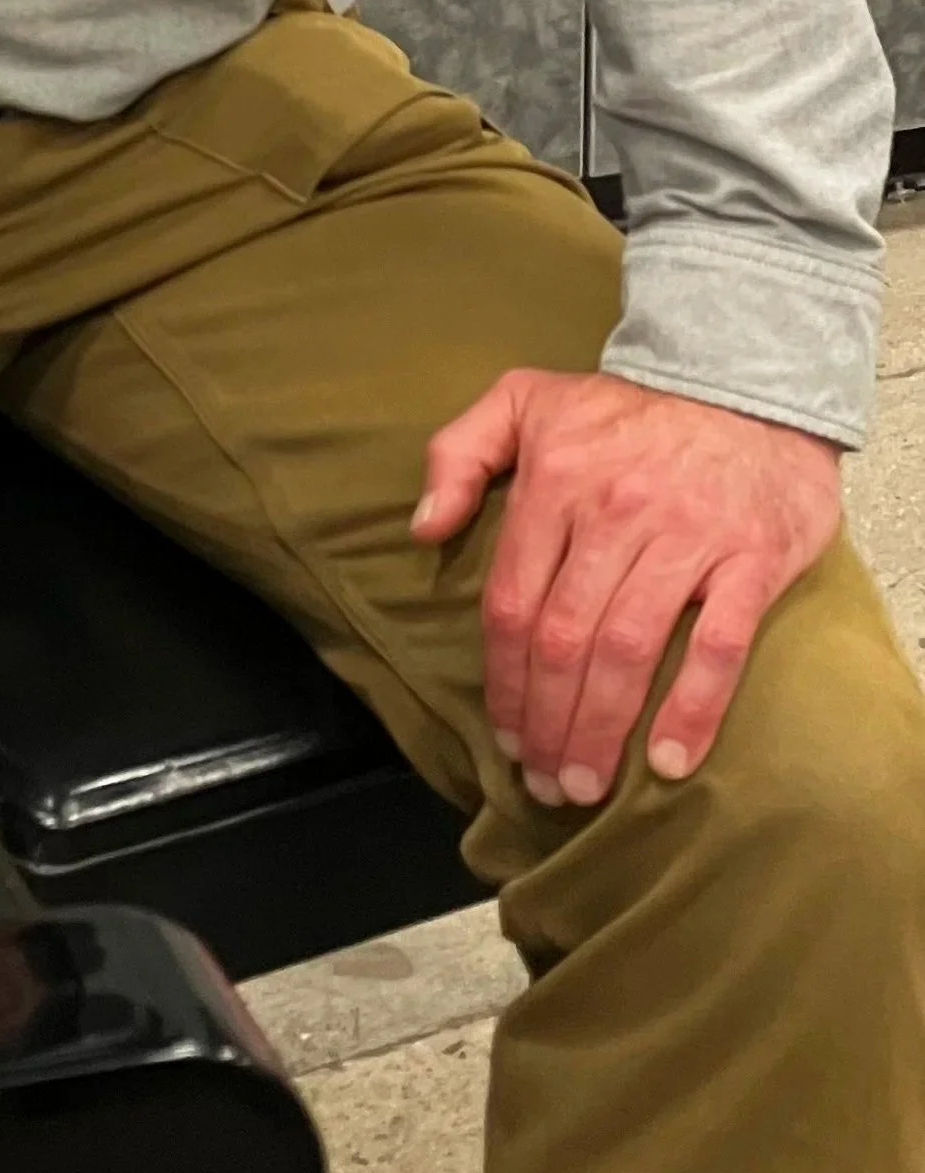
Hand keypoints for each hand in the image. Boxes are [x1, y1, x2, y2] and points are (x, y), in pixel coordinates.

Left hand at [412, 366, 842, 806]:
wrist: (747, 386)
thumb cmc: (627, 409)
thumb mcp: (526, 397)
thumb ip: (461, 453)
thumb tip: (423, 528)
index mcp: (556, 480)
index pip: (512, 600)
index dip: (502, 678)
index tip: (503, 734)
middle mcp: (614, 513)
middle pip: (563, 639)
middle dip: (546, 721)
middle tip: (544, 781)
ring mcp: (685, 540)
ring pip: (626, 651)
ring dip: (600, 729)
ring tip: (584, 786)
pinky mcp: (749, 561)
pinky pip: (717, 646)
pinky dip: (692, 707)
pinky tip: (670, 761)